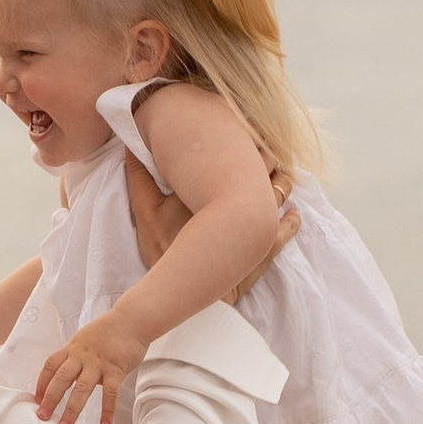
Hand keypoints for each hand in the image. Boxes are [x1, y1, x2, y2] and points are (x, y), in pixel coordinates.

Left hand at [34, 312, 150, 423]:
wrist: (131, 320)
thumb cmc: (108, 331)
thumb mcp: (84, 340)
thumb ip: (74, 357)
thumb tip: (66, 377)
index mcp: (72, 349)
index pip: (50, 366)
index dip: (40, 383)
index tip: (35, 399)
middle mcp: (81, 356)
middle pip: (60, 379)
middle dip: (49, 400)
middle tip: (42, 416)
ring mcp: (98, 363)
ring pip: (81, 389)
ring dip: (71, 410)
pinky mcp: (116, 369)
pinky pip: (110, 392)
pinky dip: (107, 409)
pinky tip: (105, 423)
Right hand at [128, 152, 297, 300]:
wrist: (183, 291)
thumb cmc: (163, 250)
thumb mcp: (145, 213)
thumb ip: (140, 176)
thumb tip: (129, 144)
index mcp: (215, 188)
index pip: (240, 153)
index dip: (248, 139)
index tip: (247, 131)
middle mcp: (242, 202)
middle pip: (265, 169)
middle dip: (267, 158)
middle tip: (266, 150)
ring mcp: (259, 225)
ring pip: (281, 193)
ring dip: (282, 182)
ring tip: (279, 175)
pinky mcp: (267, 248)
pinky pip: (289, 228)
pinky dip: (293, 218)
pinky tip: (293, 212)